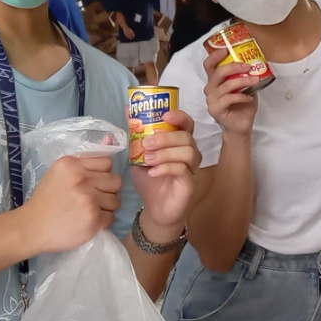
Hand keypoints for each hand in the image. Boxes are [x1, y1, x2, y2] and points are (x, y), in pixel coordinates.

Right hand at [17, 155, 120, 253]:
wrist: (32, 227)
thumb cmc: (46, 200)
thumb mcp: (59, 173)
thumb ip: (84, 161)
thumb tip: (111, 139)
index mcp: (71, 164)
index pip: (107, 162)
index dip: (102, 174)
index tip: (92, 182)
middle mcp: (81, 179)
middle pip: (116, 181)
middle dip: (108, 190)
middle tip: (94, 198)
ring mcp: (89, 200)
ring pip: (116, 200)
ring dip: (106, 207)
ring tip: (90, 210)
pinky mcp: (93, 219)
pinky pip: (111, 217)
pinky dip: (102, 221)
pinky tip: (88, 221)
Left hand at [129, 108, 200, 237]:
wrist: (155, 209)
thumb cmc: (150, 180)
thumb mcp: (138, 155)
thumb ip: (135, 135)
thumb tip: (128, 111)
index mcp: (178, 143)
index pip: (186, 123)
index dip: (179, 116)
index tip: (164, 116)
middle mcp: (189, 153)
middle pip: (186, 136)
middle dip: (166, 137)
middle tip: (146, 144)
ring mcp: (192, 169)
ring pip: (188, 152)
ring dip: (165, 152)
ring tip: (148, 159)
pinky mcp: (190, 184)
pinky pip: (183, 170)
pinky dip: (166, 168)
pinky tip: (153, 172)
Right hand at [203, 47, 259, 136]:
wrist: (242, 125)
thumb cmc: (243, 105)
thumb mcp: (246, 86)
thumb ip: (245, 75)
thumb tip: (255, 62)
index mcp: (215, 81)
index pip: (209, 65)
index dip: (215, 56)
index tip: (226, 49)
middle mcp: (210, 89)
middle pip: (218, 73)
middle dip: (234, 67)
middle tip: (248, 66)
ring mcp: (211, 99)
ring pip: (226, 86)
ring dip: (242, 81)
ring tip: (255, 81)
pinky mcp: (215, 109)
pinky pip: (229, 98)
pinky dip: (241, 96)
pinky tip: (249, 98)